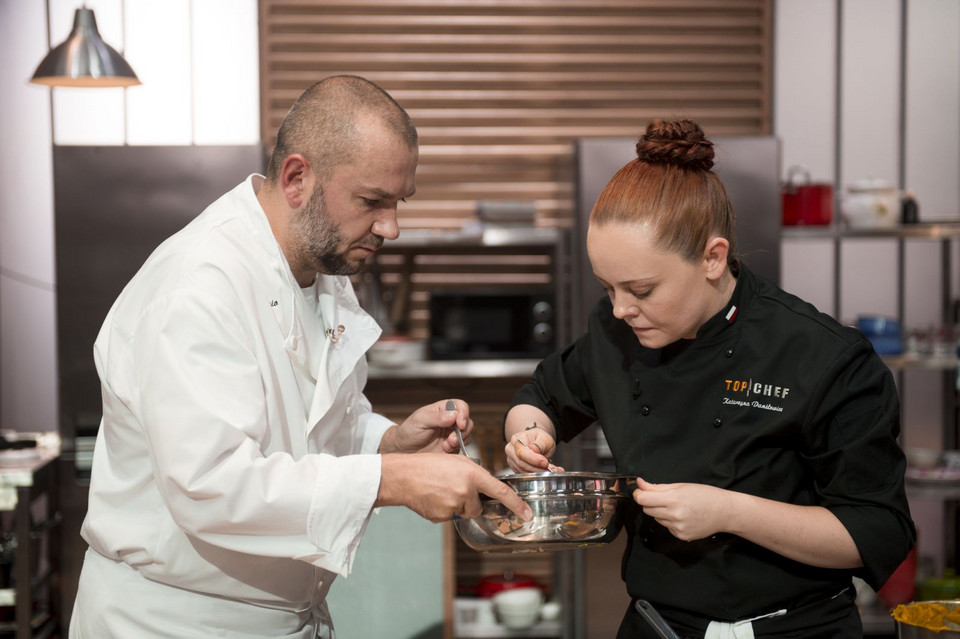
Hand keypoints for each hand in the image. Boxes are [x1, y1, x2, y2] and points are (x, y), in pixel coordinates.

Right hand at [377, 453, 533, 523]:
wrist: (403, 476)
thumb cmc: (429, 465)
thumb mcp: (456, 462)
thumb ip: (474, 475)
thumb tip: (483, 490)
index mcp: (472, 474)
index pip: (501, 492)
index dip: (516, 505)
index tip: (527, 514)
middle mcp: (466, 491)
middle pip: (478, 506)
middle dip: (470, 501)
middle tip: (453, 488)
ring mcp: (454, 506)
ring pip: (464, 512)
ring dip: (456, 506)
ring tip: (440, 491)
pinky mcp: (443, 517)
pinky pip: (450, 518)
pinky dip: (444, 511)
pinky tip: (433, 499)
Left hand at [380, 399, 472, 454]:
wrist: (403, 450)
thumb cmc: (409, 431)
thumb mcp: (420, 421)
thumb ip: (436, 417)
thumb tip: (453, 415)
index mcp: (443, 410)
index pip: (460, 406)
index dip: (463, 414)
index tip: (460, 424)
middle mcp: (450, 421)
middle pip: (467, 421)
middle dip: (463, 431)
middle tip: (451, 440)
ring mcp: (452, 434)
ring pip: (467, 435)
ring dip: (459, 441)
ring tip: (445, 446)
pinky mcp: (452, 447)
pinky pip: (462, 447)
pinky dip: (457, 449)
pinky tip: (445, 451)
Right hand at [504, 426, 562, 472]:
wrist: (536, 443)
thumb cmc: (539, 439)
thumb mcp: (544, 438)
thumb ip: (540, 443)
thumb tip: (534, 449)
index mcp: (516, 438)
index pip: (522, 452)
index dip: (534, 459)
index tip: (545, 463)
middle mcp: (510, 449)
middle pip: (521, 463)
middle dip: (536, 468)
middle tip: (548, 469)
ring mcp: (511, 459)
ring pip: (522, 470)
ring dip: (536, 472)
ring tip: (547, 470)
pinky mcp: (514, 467)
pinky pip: (522, 474)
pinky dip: (533, 475)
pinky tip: (542, 472)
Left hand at [631, 478, 730, 541]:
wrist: (724, 512)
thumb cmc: (704, 495)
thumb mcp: (680, 486)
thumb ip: (657, 487)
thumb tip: (640, 484)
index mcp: (673, 499)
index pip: (643, 499)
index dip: (639, 494)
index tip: (640, 492)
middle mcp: (674, 515)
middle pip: (647, 510)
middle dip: (651, 503)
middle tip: (664, 498)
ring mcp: (678, 528)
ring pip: (656, 519)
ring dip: (661, 512)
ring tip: (678, 507)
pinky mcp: (681, 536)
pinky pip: (666, 527)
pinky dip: (670, 521)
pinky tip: (683, 517)